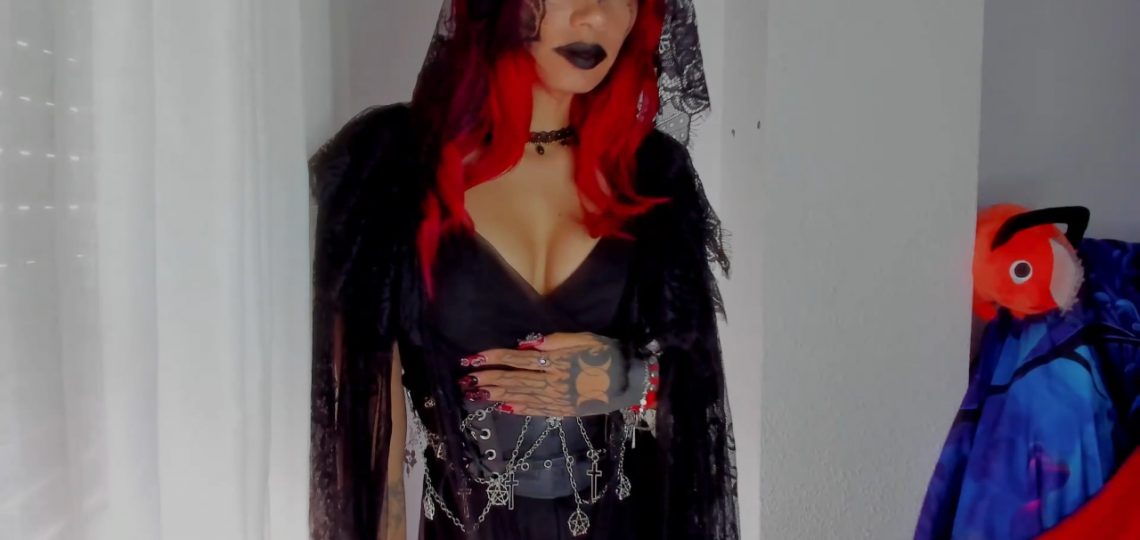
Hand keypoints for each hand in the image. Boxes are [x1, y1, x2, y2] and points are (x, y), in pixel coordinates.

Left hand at [456, 332, 638, 416]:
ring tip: (475, 394)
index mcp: (554, 362)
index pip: (515, 359)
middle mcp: (551, 382)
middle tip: (464, 381)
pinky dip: (518, 408)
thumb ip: (555, 341)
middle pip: (512, 380)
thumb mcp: (583, 338)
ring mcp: (556, 399)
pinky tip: (503, 407)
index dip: (492, 358)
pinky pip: (536, 410)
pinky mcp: (562, 411)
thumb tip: (527, 344)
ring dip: (495, 395)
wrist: (629, 381)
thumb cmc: (606, 354)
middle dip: (487, 380)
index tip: (471, 359)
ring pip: (519, 396)